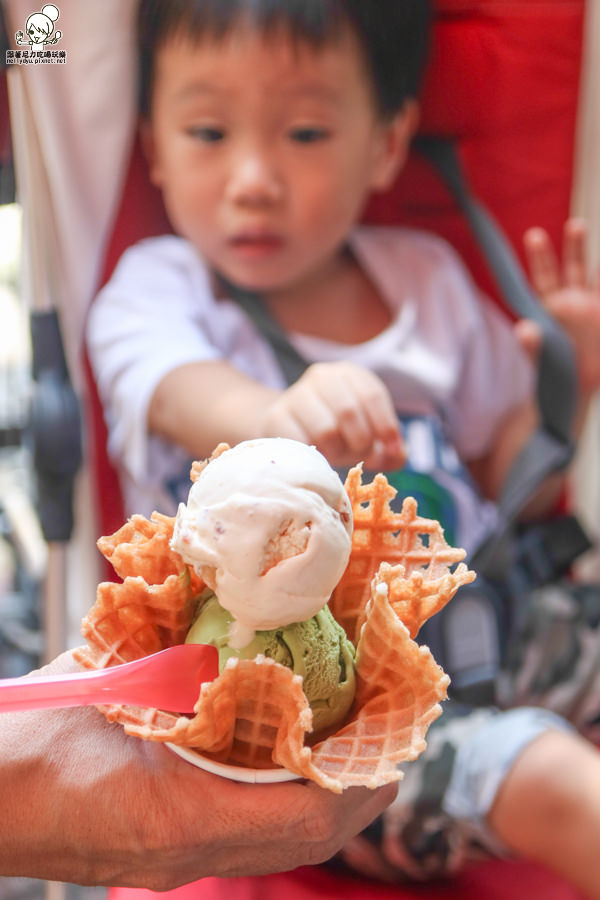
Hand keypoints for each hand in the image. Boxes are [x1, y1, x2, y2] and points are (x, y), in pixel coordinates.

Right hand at [0, 650, 396, 888]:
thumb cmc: (34, 746)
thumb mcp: (112, 687)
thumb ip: (177, 669)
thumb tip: (232, 639)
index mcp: (179, 816)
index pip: (306, 819)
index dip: (361, 784)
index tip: (391, 746)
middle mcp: (187, 850)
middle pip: (304, 838)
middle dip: (358, 792)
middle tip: (385, 743)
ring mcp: (176, 859)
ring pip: (281, 841)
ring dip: (325, 797)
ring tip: (349, 748)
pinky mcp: (165, 853)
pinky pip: (248, 835)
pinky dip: (283, 799)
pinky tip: (286, 758)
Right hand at [260, 362, 404, 471]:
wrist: (289, 426)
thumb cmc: (337, 430)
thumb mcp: (366, 432)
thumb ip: (389, 448)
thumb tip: (397, 456)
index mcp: (350, 374)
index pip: (372, 395)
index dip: (386, 427)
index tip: (391, 451)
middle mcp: (322, 376)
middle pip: (349, 412)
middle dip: (361, 442)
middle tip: (359, 455)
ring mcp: (296, 394)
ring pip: (326, 430)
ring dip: (336, 452)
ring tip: (336, 455)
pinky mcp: (276, 416)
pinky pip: (301, 443)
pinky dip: (314, 456)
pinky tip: (316, 457)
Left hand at [521, 219, 599, 395]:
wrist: (576, 387)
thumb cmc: (552, 372)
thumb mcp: (541, 359)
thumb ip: (532, 344)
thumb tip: (522, 329)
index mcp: (550, 306)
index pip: (543, 277)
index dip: (539, 257)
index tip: (534, 236)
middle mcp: (573, 300)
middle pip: (574, 267)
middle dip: (575, 245)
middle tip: (575, 224)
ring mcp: (593, 306)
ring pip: (599, 275)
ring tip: (591, 233)